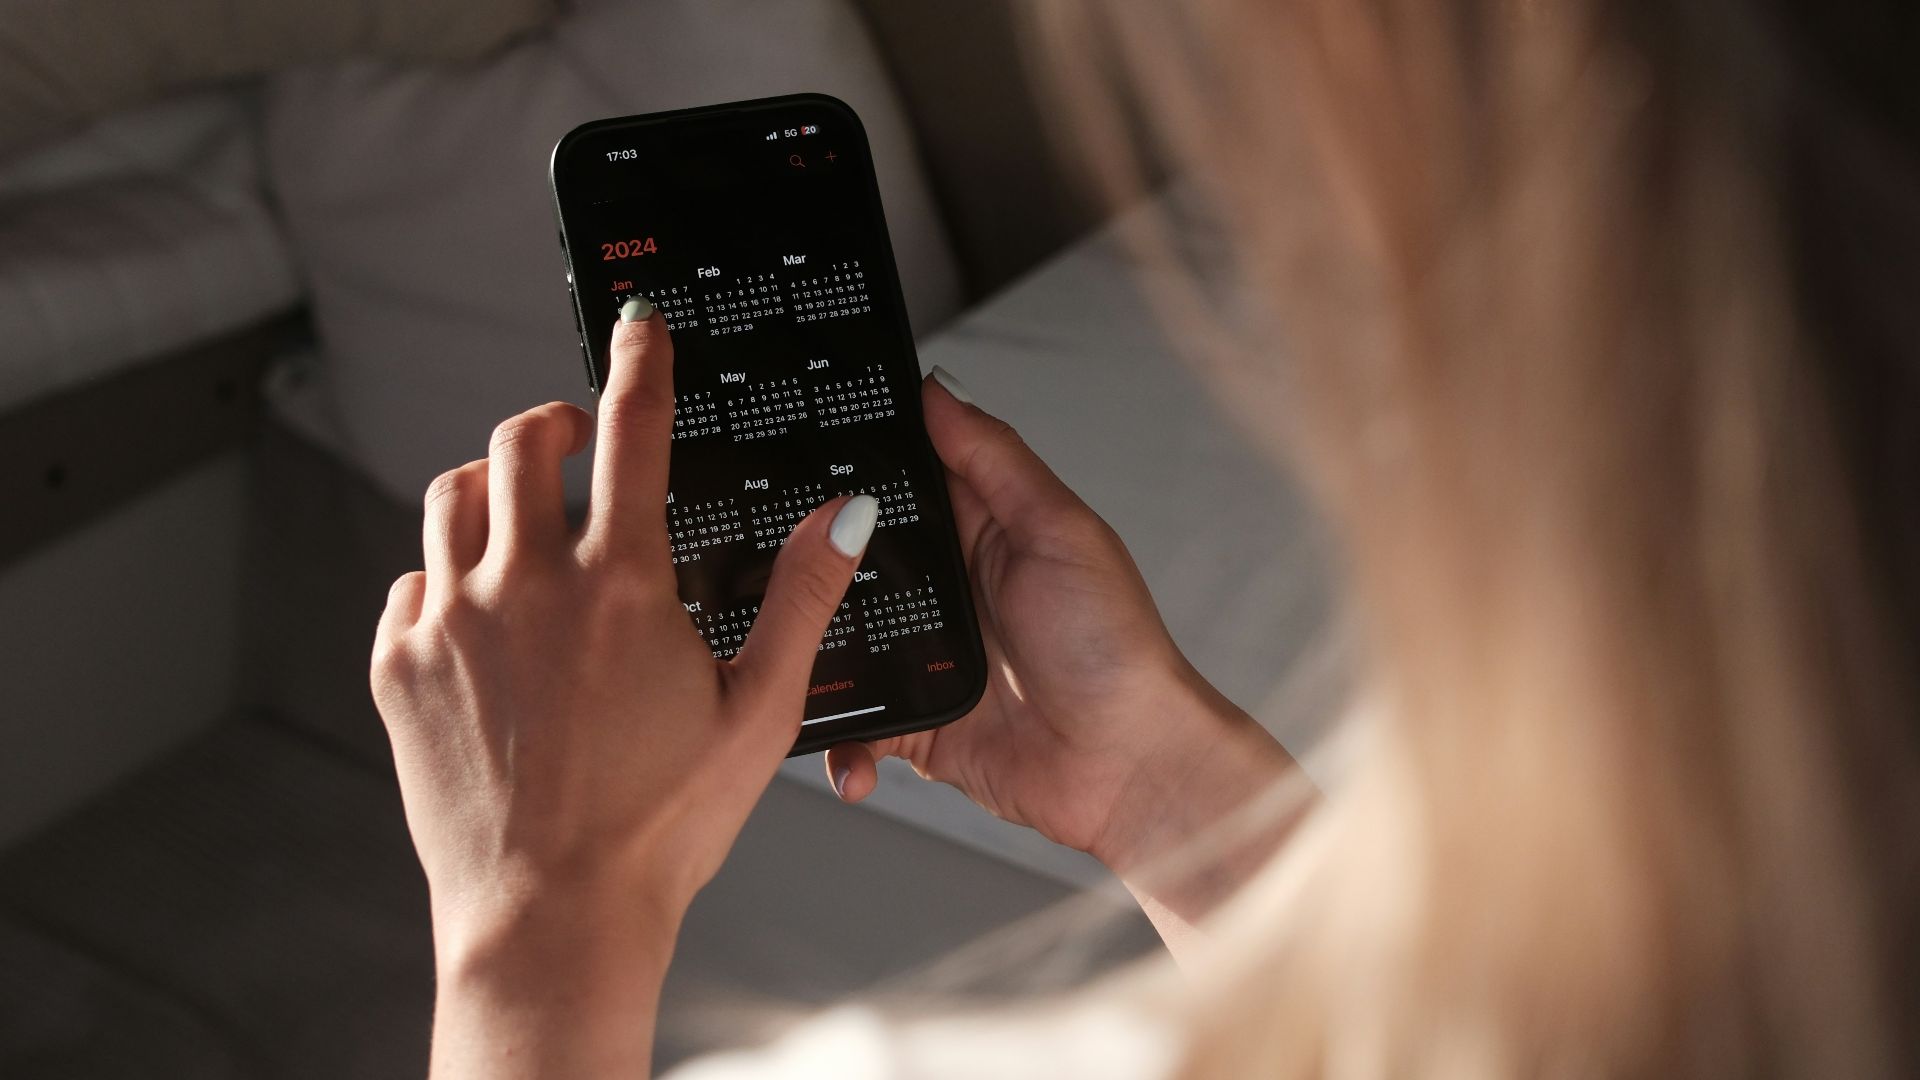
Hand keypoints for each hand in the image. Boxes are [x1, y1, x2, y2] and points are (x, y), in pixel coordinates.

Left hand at [369, 302, 878, 1076]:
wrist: (552, 916)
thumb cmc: (660, 826)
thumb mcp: (758, 711)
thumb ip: (802, 597)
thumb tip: (844, 516)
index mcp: (621, 585)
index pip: (631, 430)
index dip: (638, 361)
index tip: (636, 325)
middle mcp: (525, 585)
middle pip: (520, 440)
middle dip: (554, 419)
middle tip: (577, 438)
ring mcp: (451, 623)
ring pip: (452, 496)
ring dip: (493, 485)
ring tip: (524, 515)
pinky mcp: (400, 668)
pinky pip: (410, 581)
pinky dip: (445, 575)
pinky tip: (480, 612)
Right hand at [826, 369, 1297, 919]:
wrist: (1129, 767)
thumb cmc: (1113, 646)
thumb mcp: (1058, 531)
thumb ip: (994, 458)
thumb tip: (937, 386)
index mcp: (979, 532)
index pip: (901, 482)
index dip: (851, 463)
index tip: (790, 439)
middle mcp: (945, 591)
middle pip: (852, 563)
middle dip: (807, 562)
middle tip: (757, 553)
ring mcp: (926, 658)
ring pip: (838, 642)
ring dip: (810, 652)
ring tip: (776, 652)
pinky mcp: (915, 724)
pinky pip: (855, 725)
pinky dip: (839, 738)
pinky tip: (833, 740)